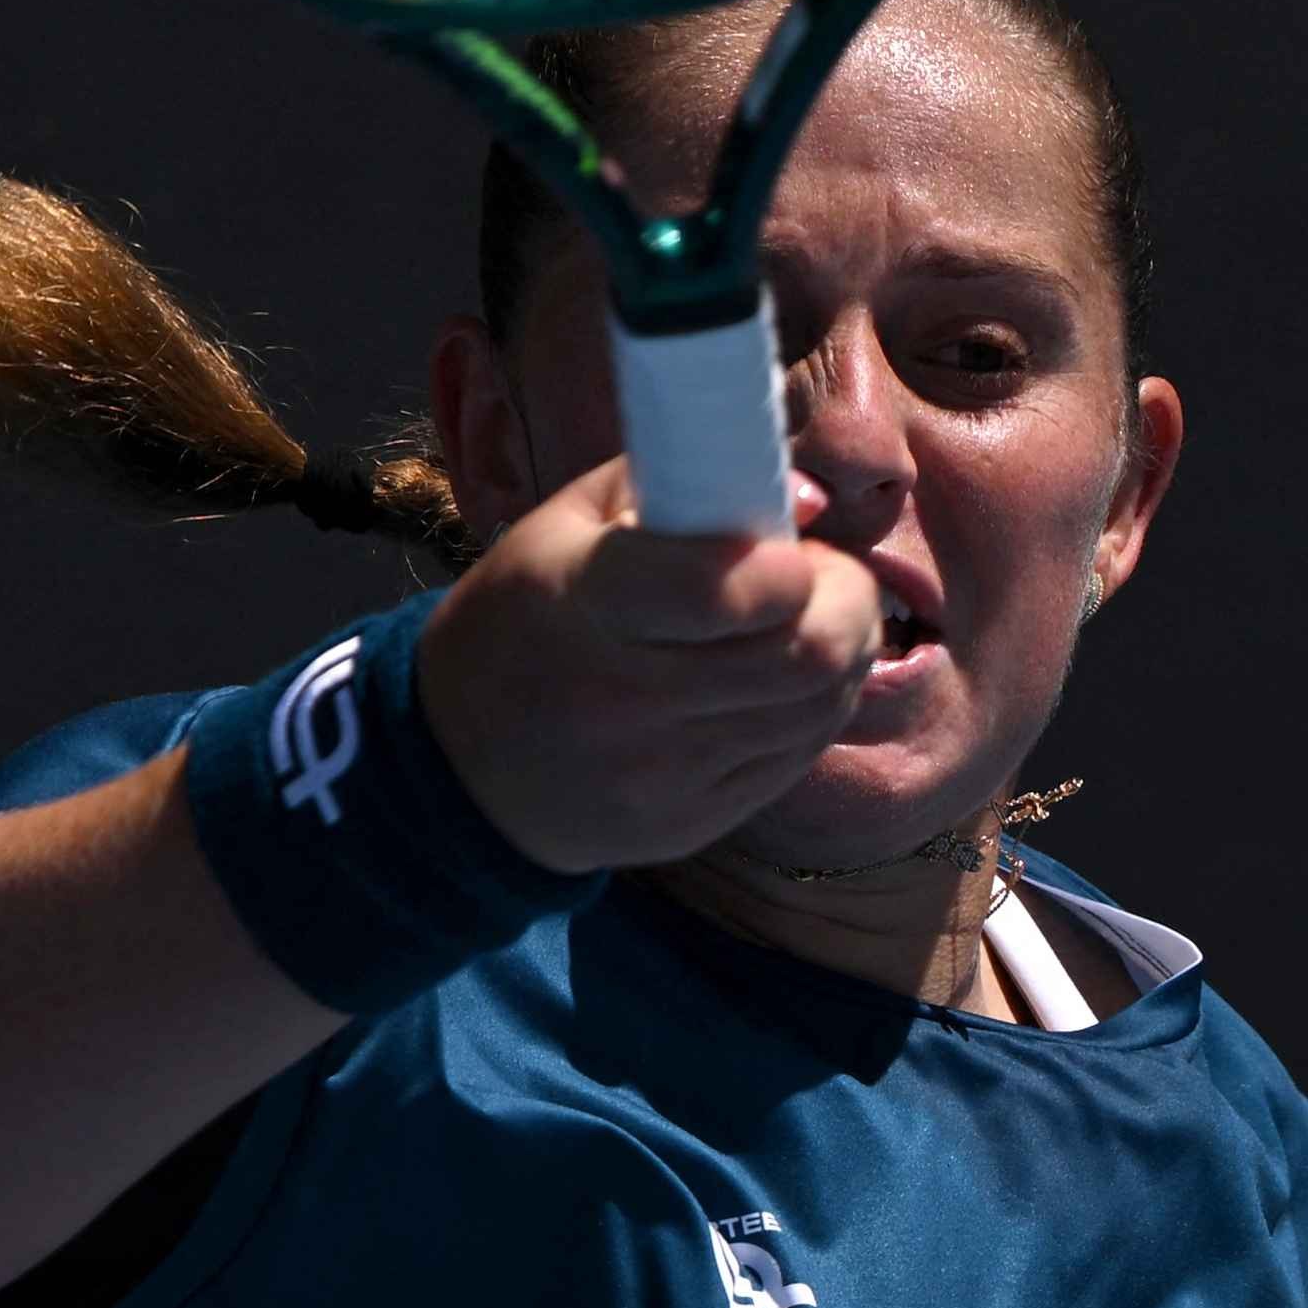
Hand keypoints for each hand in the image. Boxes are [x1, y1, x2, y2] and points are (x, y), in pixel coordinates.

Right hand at [417, 459, 881, 874]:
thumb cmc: (524, 617)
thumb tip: (810, 501)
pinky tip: (780, 679)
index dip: (792, 561)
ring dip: (845, 652)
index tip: (788, 544)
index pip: (733, 588)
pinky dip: (815, 707)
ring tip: (807, 620)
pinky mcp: (693, 824)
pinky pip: (799, 755)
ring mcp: (663, 775)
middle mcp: (625, 699)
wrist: (461, 766)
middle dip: (847, 598)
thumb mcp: (566, 524)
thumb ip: (685, 483)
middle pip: (809, 652)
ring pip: (822, 706)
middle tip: (822, 577)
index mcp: (585, 601)